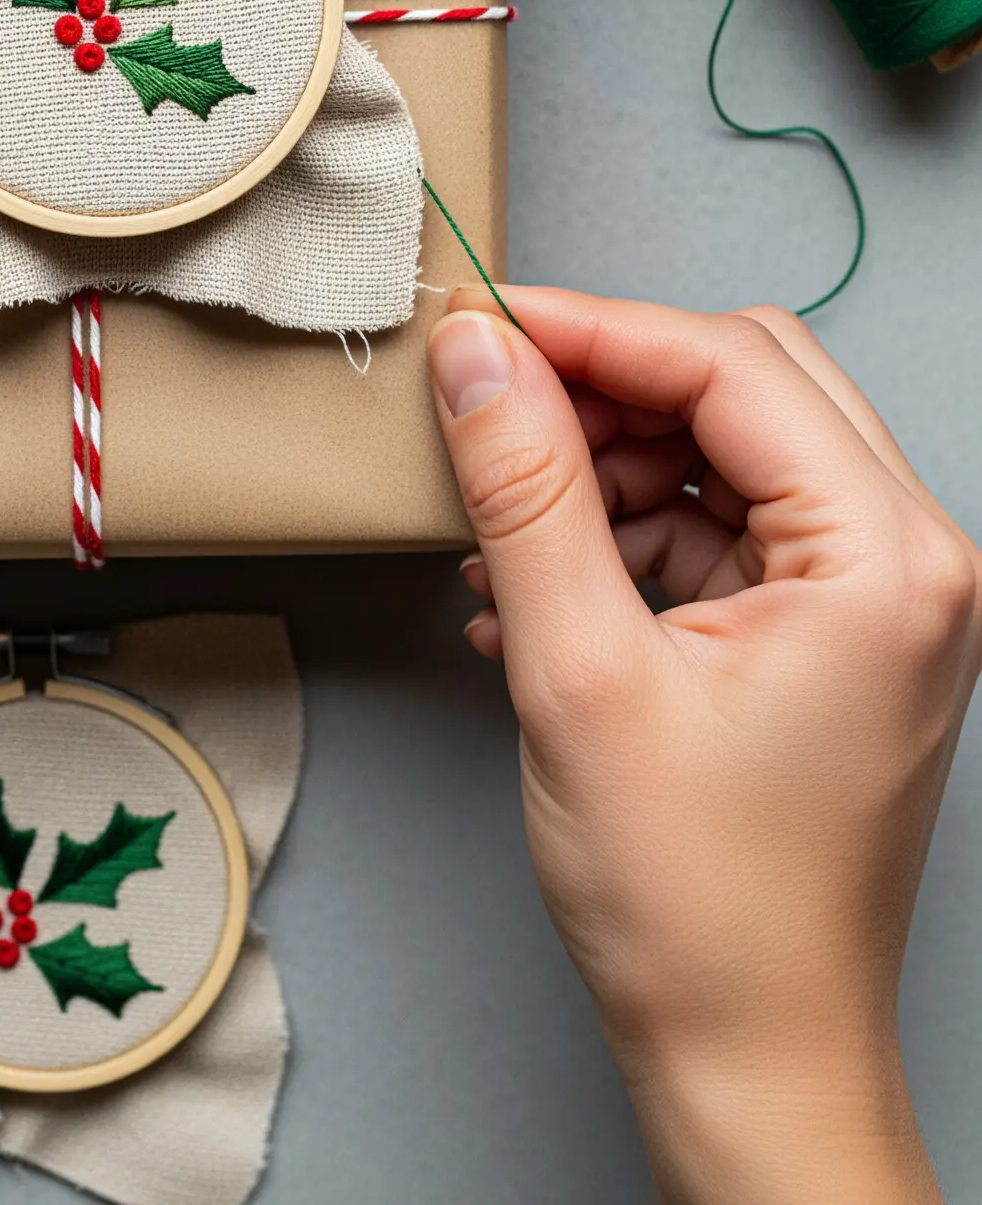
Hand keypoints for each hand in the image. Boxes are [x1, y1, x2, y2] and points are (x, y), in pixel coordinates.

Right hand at [425, 287, 978, 1204]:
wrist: (751, 1059)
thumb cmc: (698, 906)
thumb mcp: (579, 671)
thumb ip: (525, 490)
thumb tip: (478, 357)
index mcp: (884, 558)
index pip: (729, 365)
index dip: (591, 329)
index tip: (480, 326)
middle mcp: (909, 562)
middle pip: (747, 385)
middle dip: (607, 385)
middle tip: (489, 405)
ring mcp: (878, 603)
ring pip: (733, 449)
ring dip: (611, 464)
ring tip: (503, 525)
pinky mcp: (836, 641)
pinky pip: (730, 527)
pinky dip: (632, 532)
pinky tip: (536, 587)